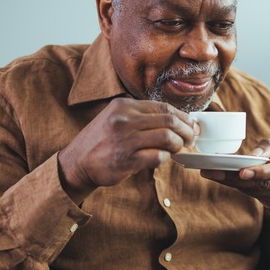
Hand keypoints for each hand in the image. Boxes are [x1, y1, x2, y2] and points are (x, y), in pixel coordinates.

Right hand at [59, 98, 197, 201]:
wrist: (77, 163)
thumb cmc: (101, 141)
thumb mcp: (116, 118)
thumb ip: (141, 116)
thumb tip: (176, 120)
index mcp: (124, 106)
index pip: (163, 107)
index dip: (183, 116)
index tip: (192, 124)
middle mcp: (124, 120)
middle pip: (169, 120)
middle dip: (186, 130)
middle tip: (191, 138)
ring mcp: (125, 140)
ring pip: (167, 137)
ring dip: (178, 145)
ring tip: (179, 149)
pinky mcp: (126, 160)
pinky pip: (158, 157)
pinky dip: (165, 158)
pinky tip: (163, 159)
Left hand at [200, 138, 269, 207]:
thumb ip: (268, 147)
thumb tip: (250, 156)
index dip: (260, 172)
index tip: (242, 172)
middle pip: (262, 184)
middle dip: (236, 179)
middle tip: (214, 172)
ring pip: (255, 191)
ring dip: (232, 183)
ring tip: (212, 173)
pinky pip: (254, 195)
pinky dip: (237, 187)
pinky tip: (223, 179)